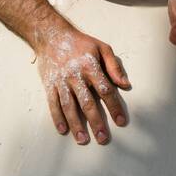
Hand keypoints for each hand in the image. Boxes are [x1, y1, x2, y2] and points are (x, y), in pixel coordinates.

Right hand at [35, 28, 130, 144]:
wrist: (51, 36)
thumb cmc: (80, 43)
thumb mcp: (102, 48)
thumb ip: (114, 66)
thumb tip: (125, 84)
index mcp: (90, 66)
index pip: (105, 90)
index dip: (114, 106)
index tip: (121, 121)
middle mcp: (75, 75)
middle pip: (87, 102)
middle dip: (96, 122)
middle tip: (103, 138)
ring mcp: (61, 81)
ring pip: (69, 106)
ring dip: (76, 124)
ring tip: (83, 139)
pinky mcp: (49, 85)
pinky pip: (53, 103)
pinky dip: (57, 117)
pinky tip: (63, 130)